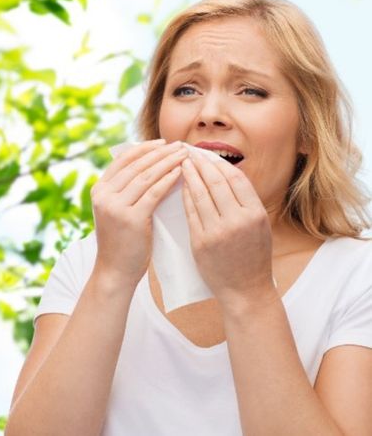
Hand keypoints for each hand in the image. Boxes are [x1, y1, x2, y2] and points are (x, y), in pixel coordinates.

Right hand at [91, 139, 188, 286]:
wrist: (115, 271)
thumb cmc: (122, 240)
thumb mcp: (116, 210)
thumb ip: (127, 189)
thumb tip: (152, 164)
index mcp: (99, 189)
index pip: (123, 159)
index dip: (145, 148)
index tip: (163, 142)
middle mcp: (104, 195)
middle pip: (137, 165)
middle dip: (161, 152)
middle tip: (180, 145)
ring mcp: (116, 206)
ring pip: (146, 176)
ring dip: (168, 162)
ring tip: (184, 155)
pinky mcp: (131, 218)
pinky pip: (154, 193)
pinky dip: (168, 180)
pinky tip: (181, 172)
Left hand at [181, 152, 274, 308]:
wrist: (245, 290)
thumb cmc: (254, 256)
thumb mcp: (260, 226)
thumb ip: (246, 201)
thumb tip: (225, 174)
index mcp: (255, 214)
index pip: (236, 179)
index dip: (220, 163)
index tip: (208, 154)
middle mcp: (237, 221)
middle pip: (216, 183)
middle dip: (202, 164)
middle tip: (191, 152)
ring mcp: (218, 232)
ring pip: (200, 195)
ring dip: (190, 176)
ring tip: (183, 164)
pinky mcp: (200, 242)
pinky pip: (191, 212)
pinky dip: (186, 196)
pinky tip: (182, 186)